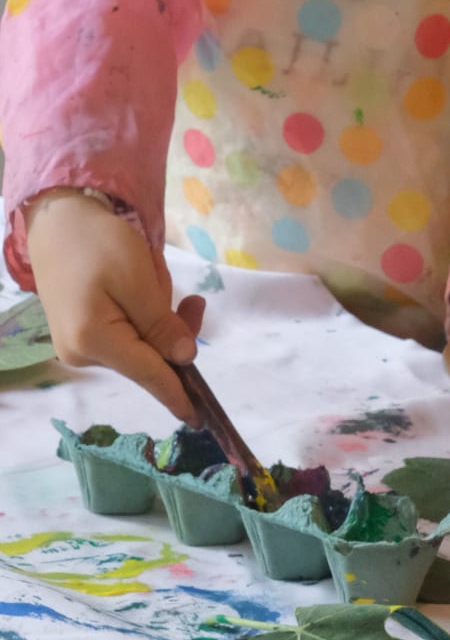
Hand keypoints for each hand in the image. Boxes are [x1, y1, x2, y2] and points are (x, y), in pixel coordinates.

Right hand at [26, 190, 203, 420]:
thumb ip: (161, 325)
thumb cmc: (99, 243)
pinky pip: (126, 334)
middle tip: (194, 300)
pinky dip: (142, 314)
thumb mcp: (139, 279)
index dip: (178, 394)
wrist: (59, 221)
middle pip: (149, 357)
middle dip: (173, 330)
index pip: (148, 375)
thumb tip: (184, 360)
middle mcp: (82, 353)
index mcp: (95, 341)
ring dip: (157, 316)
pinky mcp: (81, 334)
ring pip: (140, 344)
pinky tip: (140, 284)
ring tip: (151, 276)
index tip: (200, 418)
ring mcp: (79, 346)